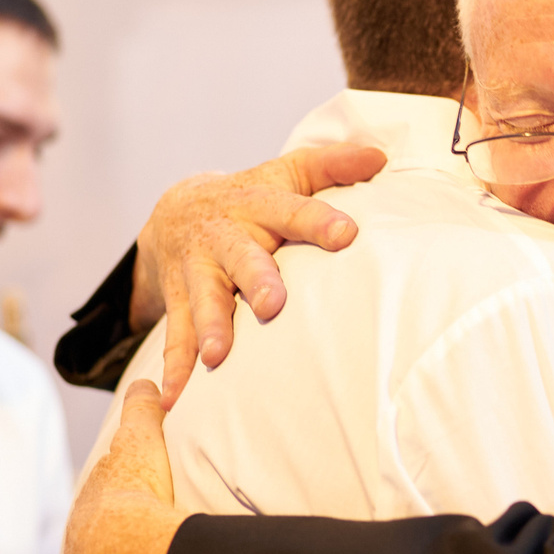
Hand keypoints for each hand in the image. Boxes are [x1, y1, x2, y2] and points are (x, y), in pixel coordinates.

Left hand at [62, 382, 186, 553]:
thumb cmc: (137, 498)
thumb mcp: (141, 441)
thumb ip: (142, 411)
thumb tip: (146, 381)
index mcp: (90, 506)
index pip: (101, 501)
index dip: (117, 500)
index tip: (132, 504)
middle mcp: (77, 549)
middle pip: (92, 545)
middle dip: (108, 547)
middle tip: (133, 549)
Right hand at [130, 144, 387, 403]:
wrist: (173, 212)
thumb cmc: (251, 199)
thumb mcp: (285, 174)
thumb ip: (330, 166)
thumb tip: (380, 155)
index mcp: (258, 205)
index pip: (293, 209)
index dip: (318, 221)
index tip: (346, 235)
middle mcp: (225, 238)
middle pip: (241, 257)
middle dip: (257, 279)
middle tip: (273, 304)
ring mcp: (198, 271)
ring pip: (203, 300)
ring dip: (210, 328)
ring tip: (217, 356)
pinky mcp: (177, 301)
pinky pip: (175, 337)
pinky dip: (175, 369)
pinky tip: (175, 397)